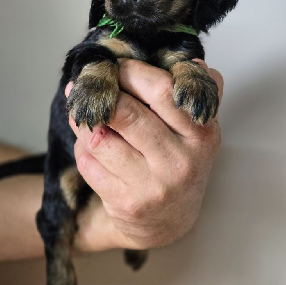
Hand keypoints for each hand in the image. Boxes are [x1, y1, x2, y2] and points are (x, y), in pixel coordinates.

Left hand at [65, 59, 222, 251]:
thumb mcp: (200, 130)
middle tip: (89, 84)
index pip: (161, 90)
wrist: (168, 222)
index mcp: (201, 134)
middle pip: (125, 113)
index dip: (130, 71)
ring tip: (83, 109)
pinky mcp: (125, 203)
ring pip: (99, 137)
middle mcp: (179, 162)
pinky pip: (87, 162)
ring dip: (84, 118)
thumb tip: (196, 63)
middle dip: (100, 92)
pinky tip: (88, 140)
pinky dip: (82, 144)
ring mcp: (151, 186)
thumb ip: (203, 93)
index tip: (115, 66)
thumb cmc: (180, 163)